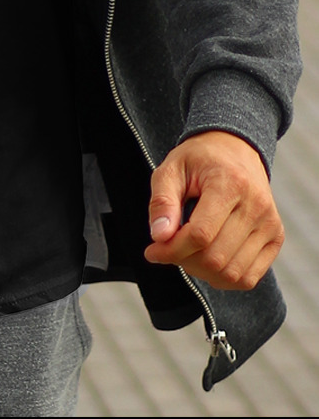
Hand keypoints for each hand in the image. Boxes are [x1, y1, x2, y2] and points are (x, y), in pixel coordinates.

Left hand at [144, 130, 283, 290]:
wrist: (234, 148)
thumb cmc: (198, 159)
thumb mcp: (170, 169)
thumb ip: (162, 201)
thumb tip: (159, 236)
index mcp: (230, 183)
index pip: (200, 234)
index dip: (172, 249)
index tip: (152, 250)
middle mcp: (256, 206)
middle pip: (215, 257)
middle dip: (183, 260)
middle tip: (167, 248)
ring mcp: (270, 224)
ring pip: (232, 273)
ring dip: (201, 271)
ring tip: (186, 251)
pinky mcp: (276, 237)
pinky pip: (249, 277)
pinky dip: (223, 278)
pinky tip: (205, 259)